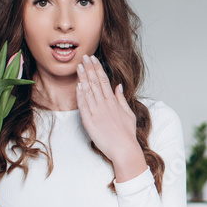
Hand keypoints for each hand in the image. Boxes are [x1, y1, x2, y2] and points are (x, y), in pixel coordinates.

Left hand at [76, 54, 144, 175]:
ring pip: (88, 91)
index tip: (93, 59)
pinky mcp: (89, 122)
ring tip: (79, 66)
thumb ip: (121, 99)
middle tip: (84, 57)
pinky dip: (80, 95)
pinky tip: (78, 86)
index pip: (104, 80)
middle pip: (95, 82)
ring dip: (83, 78)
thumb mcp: (128, 113)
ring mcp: (96, 112)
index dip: (97, 68)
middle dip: (89, 68)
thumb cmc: (127, 133)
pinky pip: (83, 106)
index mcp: (113, 101)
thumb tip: (118, 86)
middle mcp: (104, 104)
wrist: (123, 149)